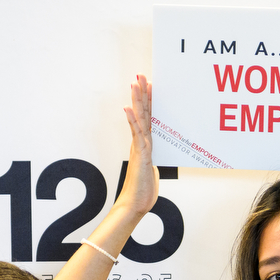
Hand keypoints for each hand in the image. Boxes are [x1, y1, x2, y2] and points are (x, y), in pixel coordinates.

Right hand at [116, 75, 158, 216]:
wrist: (135, 205)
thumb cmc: (143, 191)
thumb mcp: (151, 173)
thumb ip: (150, 165)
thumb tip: (152, 165)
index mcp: (144, 145)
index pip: (147, 118)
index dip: (148, 101)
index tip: (149, 85)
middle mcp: (141, 142)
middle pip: (142, 113)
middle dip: (142, 93)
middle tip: (140, 74)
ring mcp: (140, 147)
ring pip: (139, 119)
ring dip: (137, 100)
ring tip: (135, 83)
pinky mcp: (141, 155)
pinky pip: (136, 134)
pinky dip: (132, 121)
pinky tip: (128, 108)